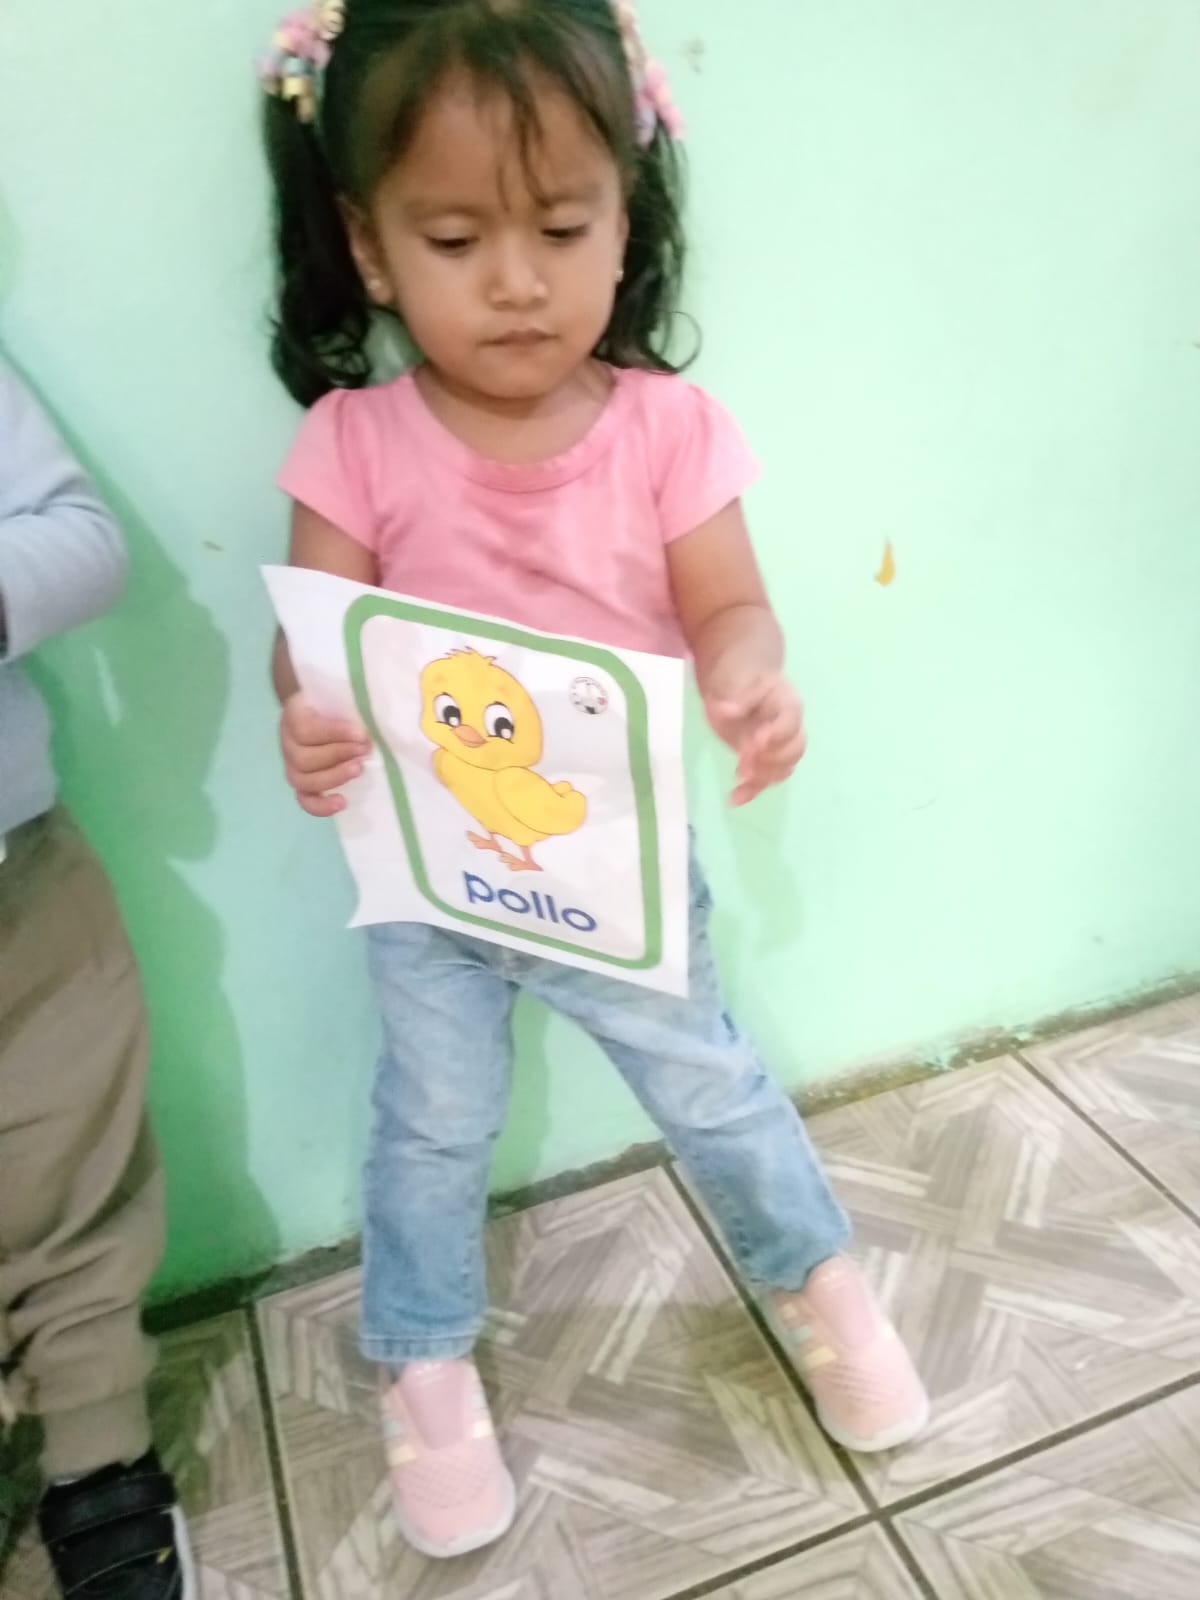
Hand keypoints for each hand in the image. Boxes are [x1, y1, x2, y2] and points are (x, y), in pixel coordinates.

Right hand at [280, 692, 370, 817]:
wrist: (320, 707)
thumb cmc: (336, 699)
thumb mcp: (343, 693)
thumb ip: (357, 699)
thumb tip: (391, 706)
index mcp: (295, 714)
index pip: (305, 728)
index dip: (333, 733)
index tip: (361, 733)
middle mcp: (288, 740)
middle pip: (302, 757)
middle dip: (337, 754)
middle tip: (365, 749)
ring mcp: (292, 764)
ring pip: (302, 779)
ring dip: (333, 777)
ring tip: (359, 769)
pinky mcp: (302, 782)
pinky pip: (304, 799)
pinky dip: (321, 806)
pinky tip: (342, 802)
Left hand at [705, 673, 806, 806]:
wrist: (737, 685)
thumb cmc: (741, 681)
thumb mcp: (738, 681)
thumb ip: (736, 698)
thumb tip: (726, 711)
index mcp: (787, 703)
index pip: (791, 721)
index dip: (777, 734)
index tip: (755, 742)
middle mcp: (790, 728)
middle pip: (793, 750)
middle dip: (770, 760)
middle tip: (744, 763)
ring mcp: (778, 747)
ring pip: (782, 769)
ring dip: (762, 778)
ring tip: (740, 781)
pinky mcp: (762, 761)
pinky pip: (764, 780)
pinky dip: (751, 791)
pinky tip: (734, 799)